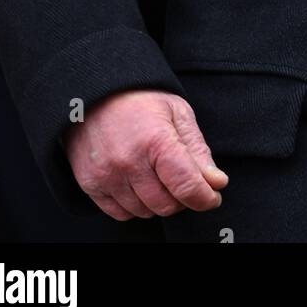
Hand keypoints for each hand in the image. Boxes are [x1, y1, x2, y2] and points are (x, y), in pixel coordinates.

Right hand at [63, 88, 227, 219]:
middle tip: (183, 179)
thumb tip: (217, 183)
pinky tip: (138, 184)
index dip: (205, 198)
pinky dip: (135, 206)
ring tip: (158, 175)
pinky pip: (121, 214)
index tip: (212, 197)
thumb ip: (198, 150)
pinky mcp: (89, 184)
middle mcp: (128, 161)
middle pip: (167, 205)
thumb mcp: (178, 113)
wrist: (96, 92)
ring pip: (145, 212)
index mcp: (155, 140)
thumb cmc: (141, 100)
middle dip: (182, 198)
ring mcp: (106, 175)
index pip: (186, 186)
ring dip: (158, 201)